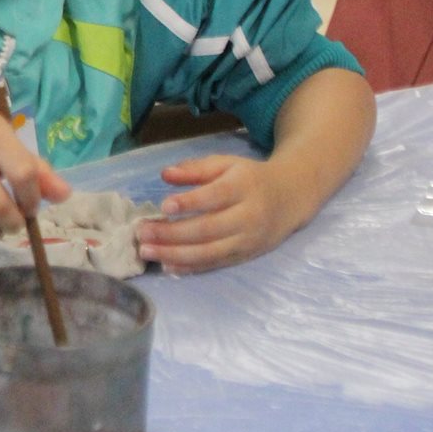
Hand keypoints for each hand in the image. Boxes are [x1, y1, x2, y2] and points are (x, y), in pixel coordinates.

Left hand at [135, 156, 298, 274]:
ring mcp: (248, 240)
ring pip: (210, 252)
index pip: (215, 197)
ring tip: (147, 252)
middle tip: (142, 232)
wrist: (290, 198)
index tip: (164, 206)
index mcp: (243, 187)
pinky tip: (168, 266)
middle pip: (209, 229)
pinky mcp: (246, 256)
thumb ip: (196, 168)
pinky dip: (191, 267)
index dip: (190, 203)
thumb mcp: (226, 163)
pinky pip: (216, 264)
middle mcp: (248, 216)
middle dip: (172, 233)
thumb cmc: (249, 178)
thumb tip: (165, 174)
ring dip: (176, 255)